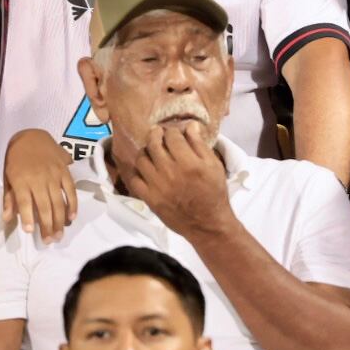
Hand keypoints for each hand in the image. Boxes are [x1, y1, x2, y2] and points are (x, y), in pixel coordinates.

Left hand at [1, 129, 77, 240]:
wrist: (31, 136)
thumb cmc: (16, 159)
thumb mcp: (8, 177)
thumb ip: (9, 198)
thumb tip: (8, 218)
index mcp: (22, 180)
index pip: (25, 201)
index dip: (28, 217)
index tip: (30, 232)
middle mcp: (39, 179)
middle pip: (44, 206)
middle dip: (47, 225)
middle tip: (49, 241)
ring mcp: (54, 175)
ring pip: (58, 201)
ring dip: (59, 220)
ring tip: (58, 235)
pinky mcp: (65, 172)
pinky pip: (70, 190)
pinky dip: (72, 204)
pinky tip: (71, 217)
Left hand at [125, 124, 232, 239]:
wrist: (207, 223)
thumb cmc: (214, 192)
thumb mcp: (214, 165)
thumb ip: (200, 144)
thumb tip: (190, 126)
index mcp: (188, 162)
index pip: (172, 136)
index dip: (172, 131)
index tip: (173, 132)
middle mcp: (170, 172)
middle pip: (154, 144)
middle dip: (155, 134)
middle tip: (158, 133)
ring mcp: (157, 186)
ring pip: (141, 159)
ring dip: (146, 151)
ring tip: (151, 151)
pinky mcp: (149, 199)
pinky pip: (135, 179)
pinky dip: (138, 172)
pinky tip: (146, 170)